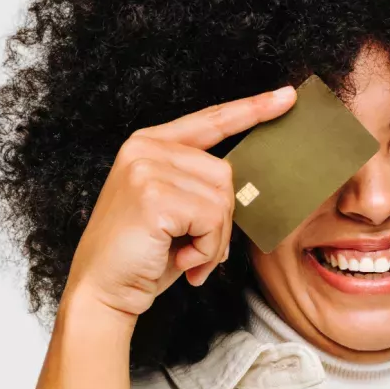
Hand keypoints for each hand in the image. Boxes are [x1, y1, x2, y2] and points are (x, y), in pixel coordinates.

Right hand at [64, 84, 296, 317]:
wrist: (102, 291)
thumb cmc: (141, 257)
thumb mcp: (175, 211)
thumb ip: (201, 187)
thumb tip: (246, 188)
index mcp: (149, 144)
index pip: (210, 120)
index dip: (251, 109)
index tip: (287, 97)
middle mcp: (145, 148)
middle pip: (226, 173)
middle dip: (221, 222)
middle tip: (196, 251)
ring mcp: (147, 169)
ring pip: (223, 199)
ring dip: (214, 240)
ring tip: (186, 258)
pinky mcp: (154, 196)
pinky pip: (212, 220)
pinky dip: (205, 250)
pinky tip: (180, 261)